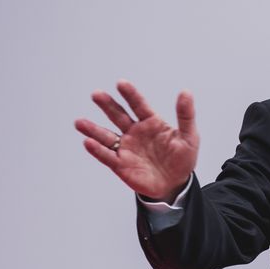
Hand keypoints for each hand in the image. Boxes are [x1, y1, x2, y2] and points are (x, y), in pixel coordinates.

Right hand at [75, 80, 198, 200]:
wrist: (175, 184)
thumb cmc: (182, 159)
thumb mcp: (190, 137)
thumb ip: (186, 115)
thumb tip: (186, 92)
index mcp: (151, 123)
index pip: (139, 105)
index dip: (130, 94)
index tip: (121, 83)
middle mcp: (135, 132)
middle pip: (118, 115)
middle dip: (107, 105)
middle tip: (96, 94)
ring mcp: (126, 148)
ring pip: (106, 136)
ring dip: (92, 129)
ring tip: (79, 122)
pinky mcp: (121, 164)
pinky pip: (107, 156)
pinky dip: (97, 150)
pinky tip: (88, 142)